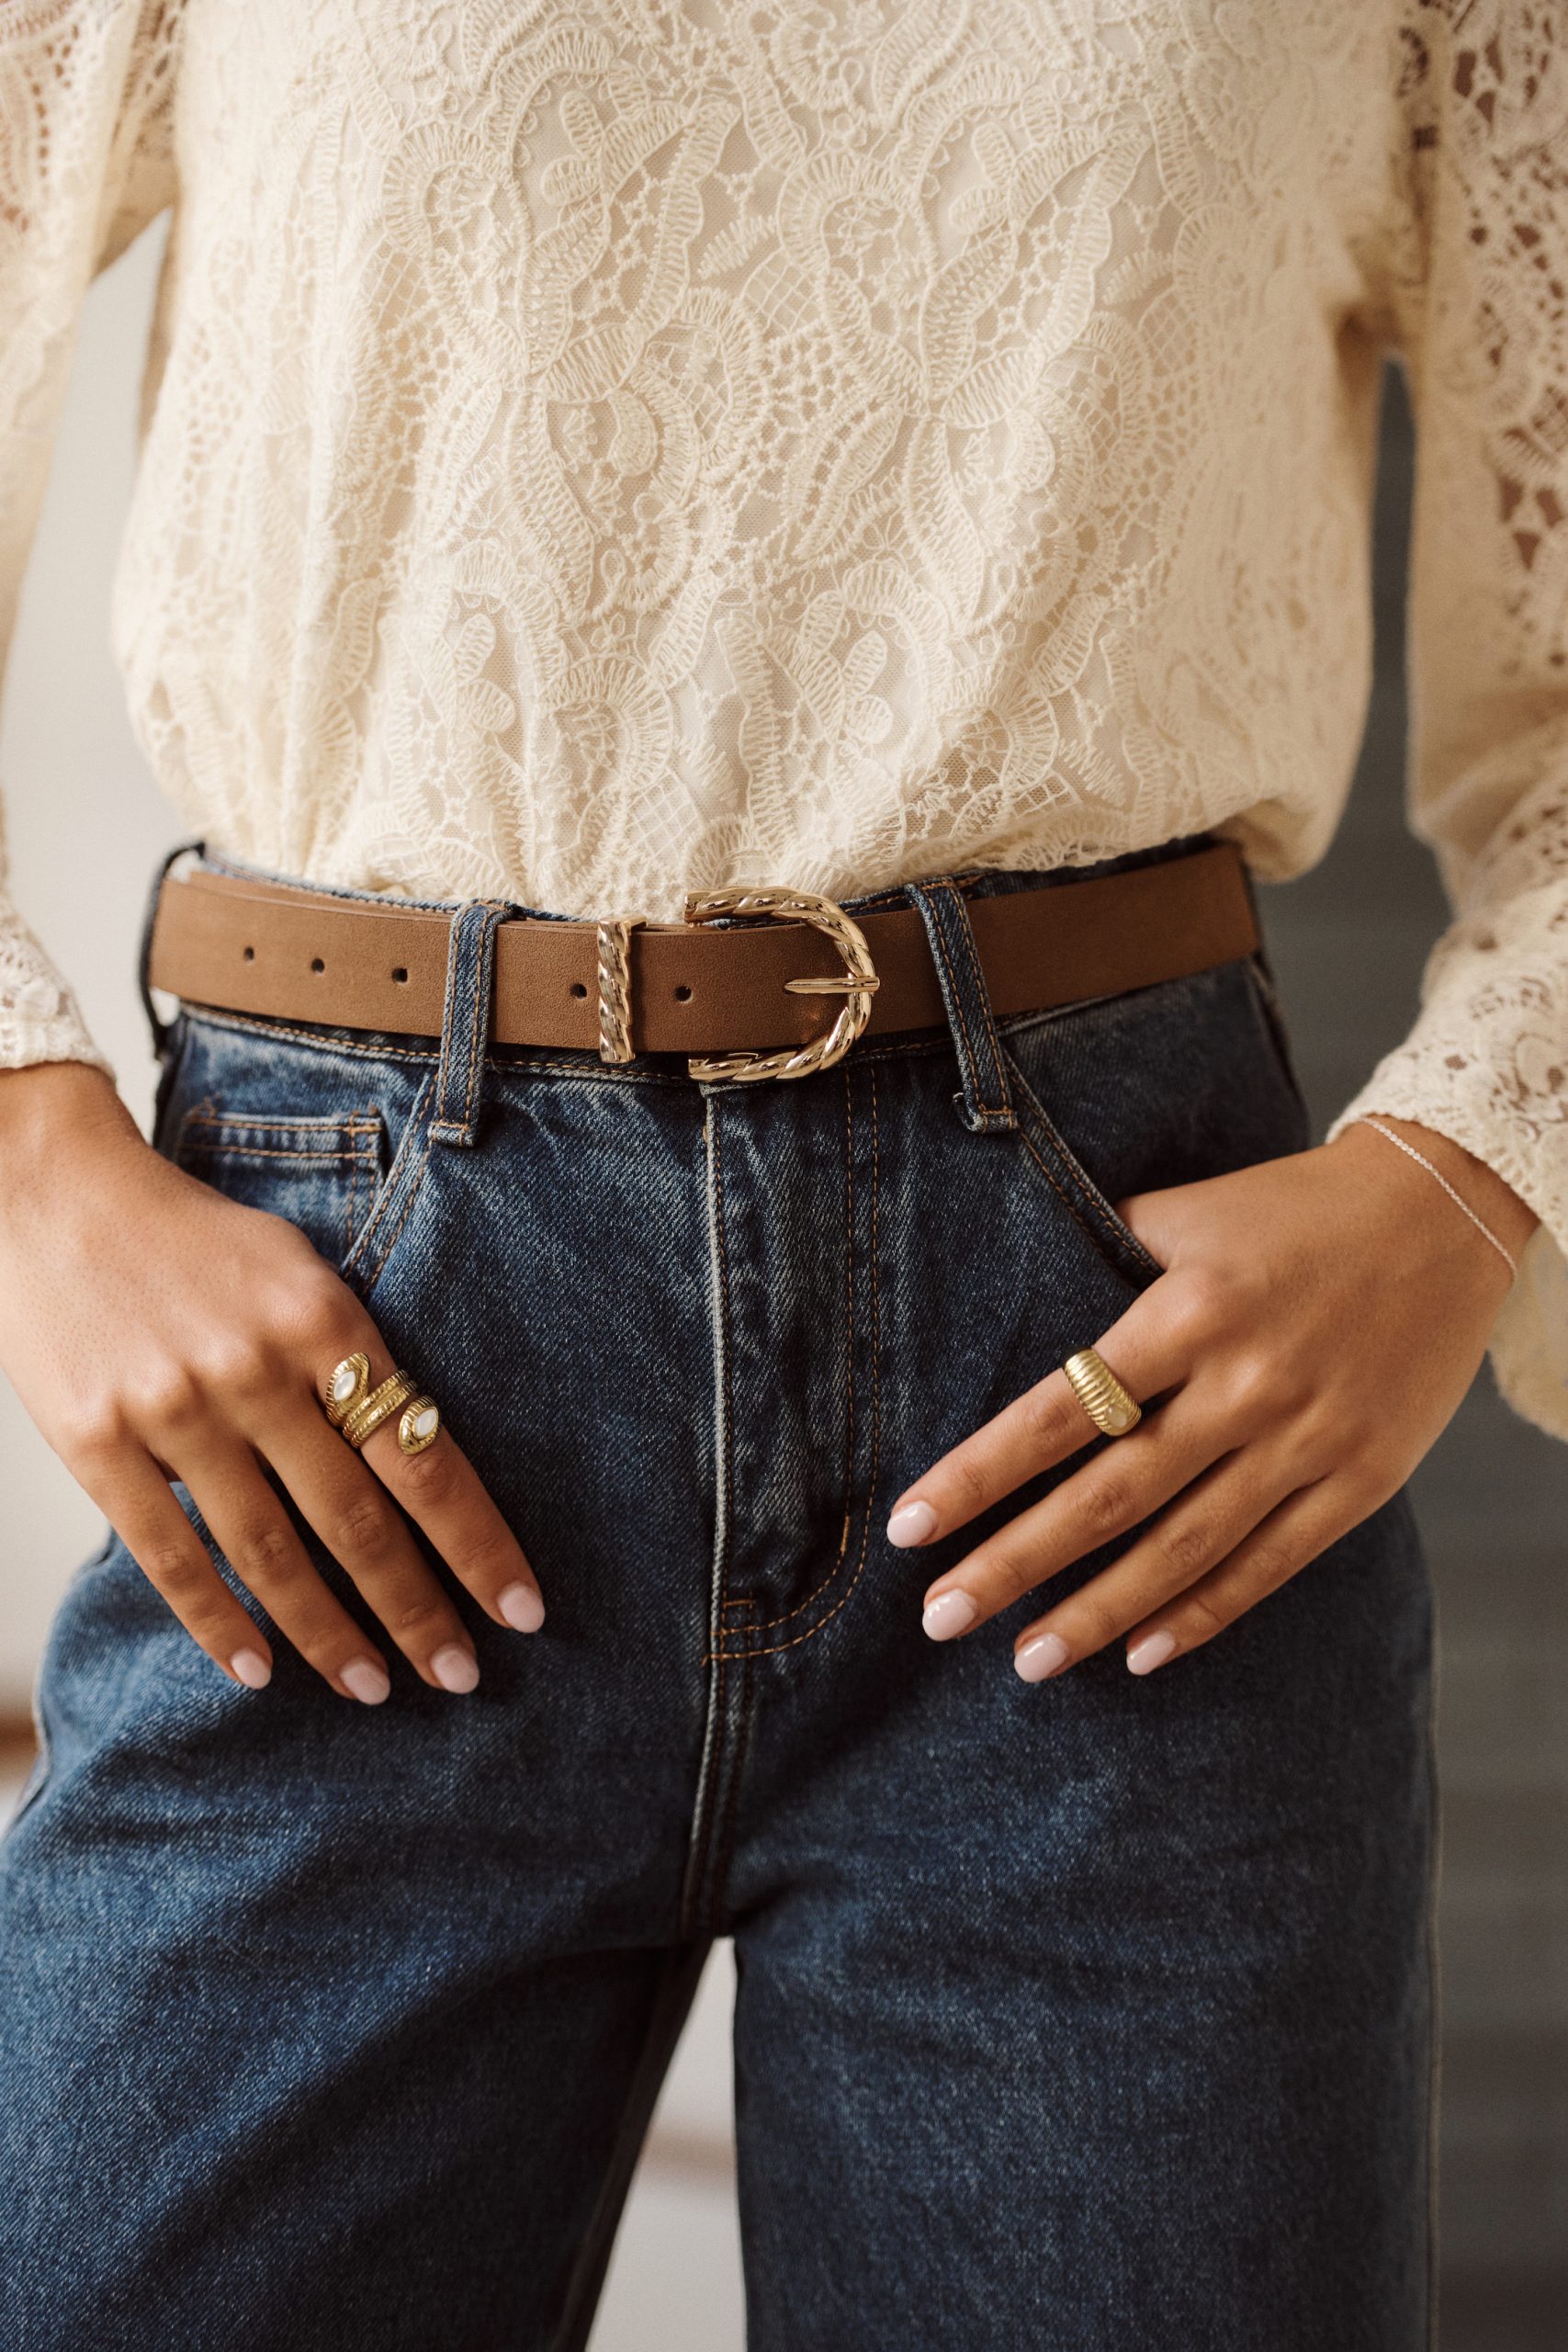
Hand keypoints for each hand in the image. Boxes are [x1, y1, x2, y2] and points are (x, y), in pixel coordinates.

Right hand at [0, 1063, 542, 1700]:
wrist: (57, 1195)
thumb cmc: (197, 1242)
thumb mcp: (300, 1272)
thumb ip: (352, 1360)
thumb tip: (413, 1464)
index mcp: (324, 1320)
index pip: (424, 1458)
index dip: (477, 1544)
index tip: (522, 1610)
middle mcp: (256, 1369)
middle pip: (358, 1520)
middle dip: (419, 1610)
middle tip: (462, 1675)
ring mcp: (175, 1411)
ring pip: (271, 1552)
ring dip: (331, 1635)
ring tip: (375, 1689)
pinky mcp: (98, 1443)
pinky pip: (170, 1556)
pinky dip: (220, 1623)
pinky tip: (260, 1671)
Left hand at [889, 1116, 1536, 1680]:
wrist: (1441, 1213)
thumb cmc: (1288, 1209)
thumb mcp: (1187, 1213)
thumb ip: (1101, 1258)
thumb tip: (1008, 1304)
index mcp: (1189, 1310)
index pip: (1060, 1408)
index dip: (980, 1473)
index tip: (909, 1527)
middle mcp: (1245, 1383)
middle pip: (1110, 1494)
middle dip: (1016, 1563)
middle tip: (939, 1617)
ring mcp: (1307, 1438)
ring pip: (1184, 1548)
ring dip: (1097, 1613)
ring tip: (1024, 1661)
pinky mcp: (1360, 1480)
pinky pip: (1269, 1565)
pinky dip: (1203, 1615)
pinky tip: (1139, 1653)